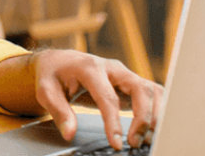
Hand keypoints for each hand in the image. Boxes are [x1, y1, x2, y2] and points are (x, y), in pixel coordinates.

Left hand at [29, 50, 162, 149]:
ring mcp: (124, 73)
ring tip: (145, 139)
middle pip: (140, 89)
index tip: (117, 143)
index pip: (108, 96)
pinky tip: (152, 129)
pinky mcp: (130, 82)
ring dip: (154, 116)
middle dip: (143, 118)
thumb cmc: (53, 74)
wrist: (59, 60)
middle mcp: (111, 68)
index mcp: (90, 68)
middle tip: (135, 142)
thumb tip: (69, 133)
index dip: (114, 122)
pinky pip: (152, 94)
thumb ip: (58, 111)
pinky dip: (158, 111)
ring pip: (151, 90)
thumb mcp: (46, 91)